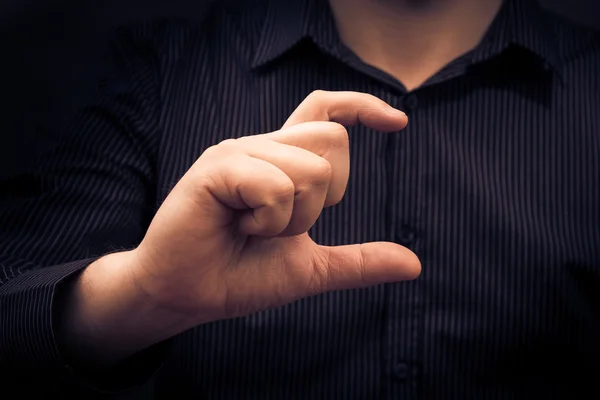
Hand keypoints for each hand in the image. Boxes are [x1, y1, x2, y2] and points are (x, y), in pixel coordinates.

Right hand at [132, 90, 420, 323]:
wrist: (188, 296)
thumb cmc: (241, 276)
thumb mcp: (311, 270)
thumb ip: (359, 262)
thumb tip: (414, 265)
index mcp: (281, 162)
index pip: (325, 111)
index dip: (362, 106)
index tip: (400, 122)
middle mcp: (261, 147)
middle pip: (333, 140)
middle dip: (323, 199)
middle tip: (278, 226)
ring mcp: (238, 152)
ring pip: (312, 168)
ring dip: (293, 218)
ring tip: (253, 230)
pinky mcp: (218, 167)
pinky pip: (276, 185)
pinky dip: (269, 221)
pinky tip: (238, 228)